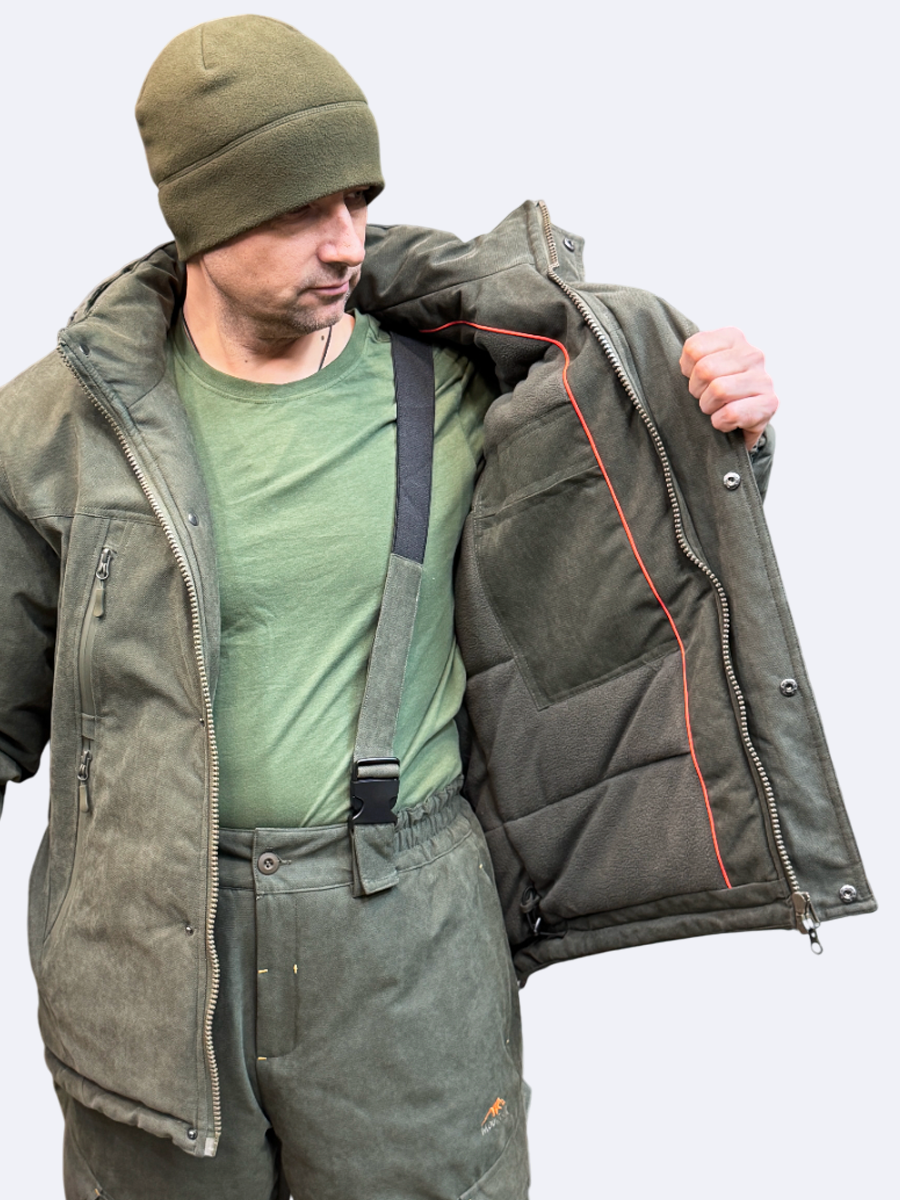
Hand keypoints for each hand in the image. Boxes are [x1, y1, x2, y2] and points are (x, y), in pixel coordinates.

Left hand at [679, 327, 777, 449]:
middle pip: (705, 370)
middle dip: (697, 391)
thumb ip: (691, 358)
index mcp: (733, 338)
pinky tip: (728, 422)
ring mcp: (764, 378)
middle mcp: (752, 354)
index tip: (695, 379)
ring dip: (709, 407)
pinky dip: (721, 422)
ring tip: (716, 409)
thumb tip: (684, 365)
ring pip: (719, 390)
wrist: (739, 423)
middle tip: (705, 398)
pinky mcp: (770, 403)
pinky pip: (731, 413)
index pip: (693, 349)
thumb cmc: (714, 393)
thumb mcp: (699, 368)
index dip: (687, 371)